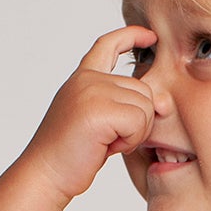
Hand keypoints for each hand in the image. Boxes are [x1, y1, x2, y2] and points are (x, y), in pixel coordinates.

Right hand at [21, 26, 157, 204]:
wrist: (45, 175)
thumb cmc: (72, 155)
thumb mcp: (100, 123)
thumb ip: (126, 105)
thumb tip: (164, 102)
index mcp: (83, 78)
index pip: (108, 45)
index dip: (131, 36)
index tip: (150, 36)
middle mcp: (87, 79)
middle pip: (144, 88)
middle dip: (139, 119)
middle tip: (111, 138)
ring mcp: (91, 90)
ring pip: (145, 105)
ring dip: (135, 132)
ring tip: (107, 142)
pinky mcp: (98, 109)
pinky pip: (139, 121)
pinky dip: (130, 141)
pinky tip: (108, 147)